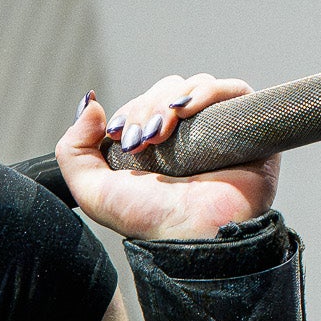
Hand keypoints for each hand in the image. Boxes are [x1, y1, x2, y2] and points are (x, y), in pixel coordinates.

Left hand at [56, 75, 277, 241]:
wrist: (191, 234)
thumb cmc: (147, 219)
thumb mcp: (92, 191)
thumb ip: (73, 150)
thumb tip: (89, 103)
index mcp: (155, 146)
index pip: (143, 104)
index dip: (129, 111)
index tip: (120, 135)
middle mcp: (188, 135)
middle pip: (167, 90)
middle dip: (147, 107)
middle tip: (142, 140)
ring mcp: (219, 129)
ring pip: (194, 86)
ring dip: (170, 101)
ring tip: (161, 133)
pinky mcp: (247, 125)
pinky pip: (233, 90)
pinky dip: (206, 91)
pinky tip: (185, 110)